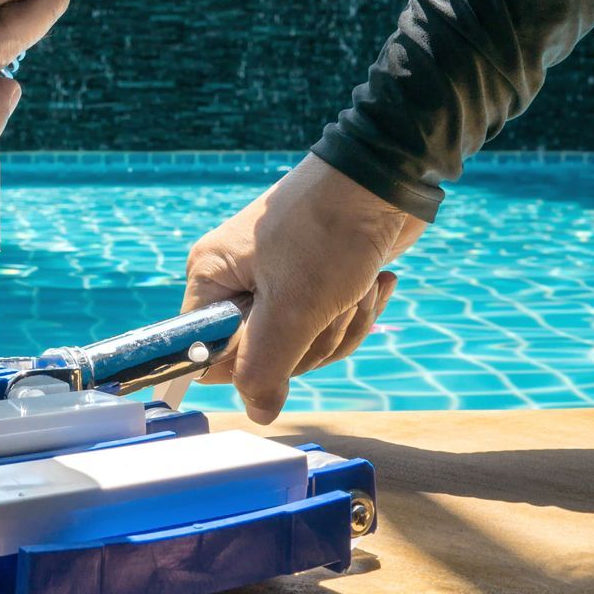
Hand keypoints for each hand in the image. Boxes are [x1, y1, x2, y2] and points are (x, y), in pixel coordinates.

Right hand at [183, 156, 426, 423]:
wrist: (386, 180)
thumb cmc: (329, 233)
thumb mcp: (293, 310)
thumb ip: (265, 369)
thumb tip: (256, 413)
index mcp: (212, 279)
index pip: (206, 351)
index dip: (245, 364)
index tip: (279, 344)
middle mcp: (238, 281)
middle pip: (265, 357)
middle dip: (313, 341)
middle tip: (329, 303)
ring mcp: (279, 282)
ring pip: (305, 345)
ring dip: (344, 323)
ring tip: (358, 285)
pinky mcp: (317, 282)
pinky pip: (330, 325)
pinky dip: (358, 310)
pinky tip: (374, 281)